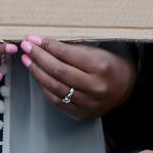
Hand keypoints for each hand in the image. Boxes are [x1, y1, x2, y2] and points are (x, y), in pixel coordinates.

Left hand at [19, 36, 134, 119]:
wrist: (126, 86)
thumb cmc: (109, 63)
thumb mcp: (96, 51)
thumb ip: (73, 49)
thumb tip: (44, 43)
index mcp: (100, 66)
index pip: (66, 54)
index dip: (47, 46)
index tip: (33, 38)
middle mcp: (95, 86)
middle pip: (58, 71)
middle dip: (38, 57)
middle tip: (26, 47)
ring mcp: (88, 103)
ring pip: (55, 87)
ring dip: (37, 73)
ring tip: (28, 61)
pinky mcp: (82, 114)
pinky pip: (57, 101)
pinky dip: (44, 88)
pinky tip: (38, 77)